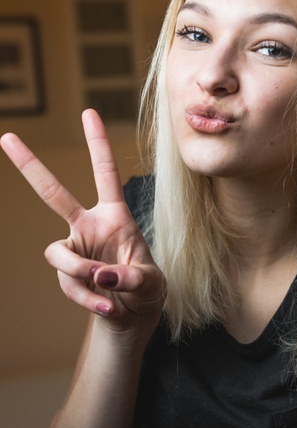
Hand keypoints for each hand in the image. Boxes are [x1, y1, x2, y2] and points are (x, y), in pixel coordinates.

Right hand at [0, 109, 165, 327]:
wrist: (133, 315)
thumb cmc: (146, 289)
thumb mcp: (151, 283)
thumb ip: (129, 277)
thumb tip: (99, 274)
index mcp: (115, 216)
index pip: (105, 174)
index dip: (97, 144)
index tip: (88, 112)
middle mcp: (89, 227)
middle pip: (53, 193)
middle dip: (30, 166)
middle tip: (5, 137)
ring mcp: (76, 250)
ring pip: (58, 254)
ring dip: (78, 272)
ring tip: (103, 287)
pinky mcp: (67, 276)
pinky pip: (68, 285)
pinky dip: (87, 297)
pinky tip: (107, 307)